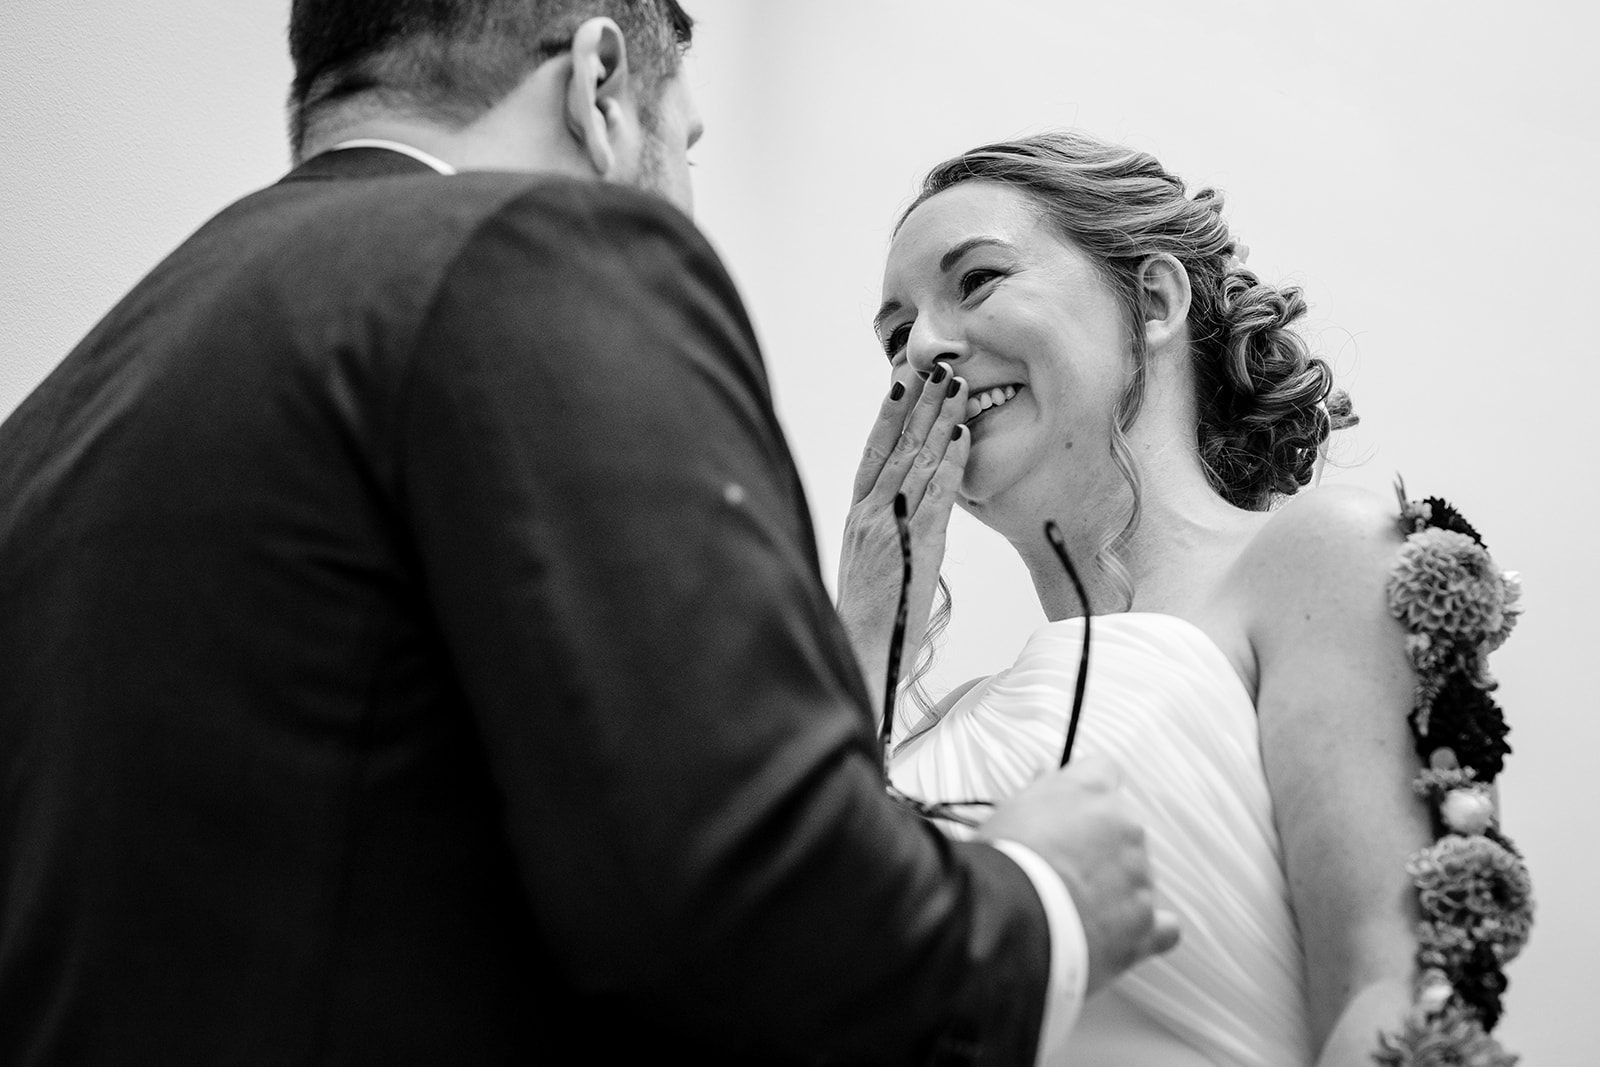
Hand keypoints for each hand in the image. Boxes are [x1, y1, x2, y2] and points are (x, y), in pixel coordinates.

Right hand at [836, 362, 969, 722]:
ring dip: (940, 419)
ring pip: (917, 460)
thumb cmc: (870, 613)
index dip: (889, 411)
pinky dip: (950, 460)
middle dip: (919, 402)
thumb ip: (885, 525)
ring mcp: (891, 526)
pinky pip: (936, 493)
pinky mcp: (915, 544)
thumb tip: (902, 500)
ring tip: (958, 386)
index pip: (874, 450)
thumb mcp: (870, 560)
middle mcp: (870, 512)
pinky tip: (962, 435)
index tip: (903, 378)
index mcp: (857, 514)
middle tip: (938, 365)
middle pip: (896, 444)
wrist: (861, 650)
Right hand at [979, 755, 1179, 995]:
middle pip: (1124, 827)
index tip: (1072, 809)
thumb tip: (1047, 775)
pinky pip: (1163, 926)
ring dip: (1115, 888)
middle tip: (1064, 867)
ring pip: (1138, 875)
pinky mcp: (1145, 921)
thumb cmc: (1007, 860)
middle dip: (1100, 846)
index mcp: (1092, 791)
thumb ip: (1040, 791)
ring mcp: (1140, 875)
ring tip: (1074, 909)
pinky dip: (1148, 931)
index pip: (1103, 771)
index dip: (1086, 793)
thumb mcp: (1010, 809)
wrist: (1013, 916)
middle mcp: (1126, 826)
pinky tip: (1124, 935)